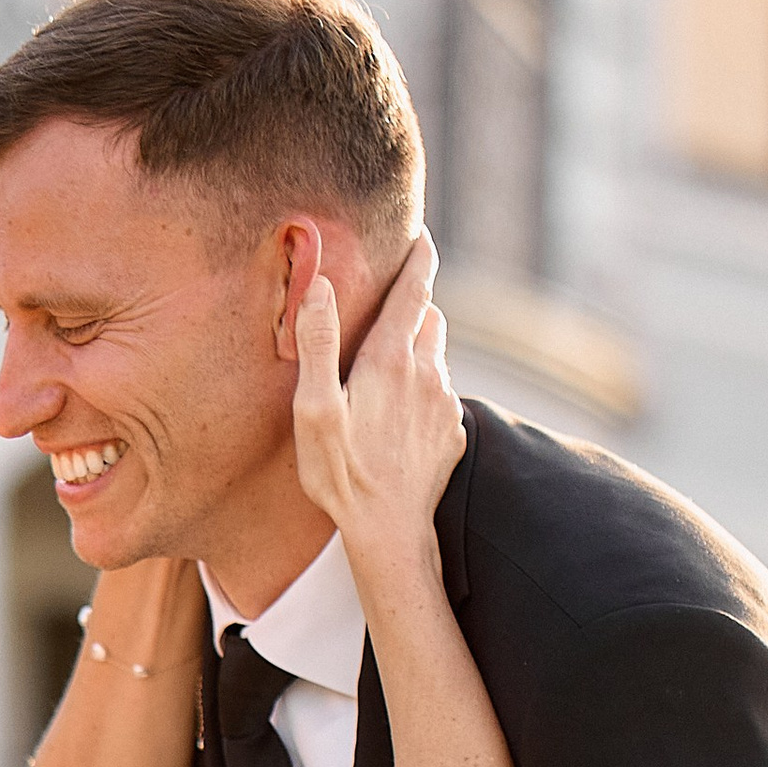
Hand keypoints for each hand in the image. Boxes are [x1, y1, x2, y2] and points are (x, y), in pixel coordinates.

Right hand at [291, 231, 463, 584]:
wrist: (389, 533)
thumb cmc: (341, 474)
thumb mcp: (313, 409)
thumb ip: (318, 343)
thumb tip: (319, 287)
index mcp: (392, 359)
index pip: (415, 289)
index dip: (419, 256)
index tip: (421, 234)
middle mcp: (429, 373)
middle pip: (428, 318)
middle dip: (411, 309)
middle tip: (381, 317)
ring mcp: (446, 404)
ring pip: (437, 357)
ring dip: (416, 353)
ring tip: (382, 376)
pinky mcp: (454, 432)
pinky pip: (441, 395)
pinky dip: (423, 392)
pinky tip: (396, 420)